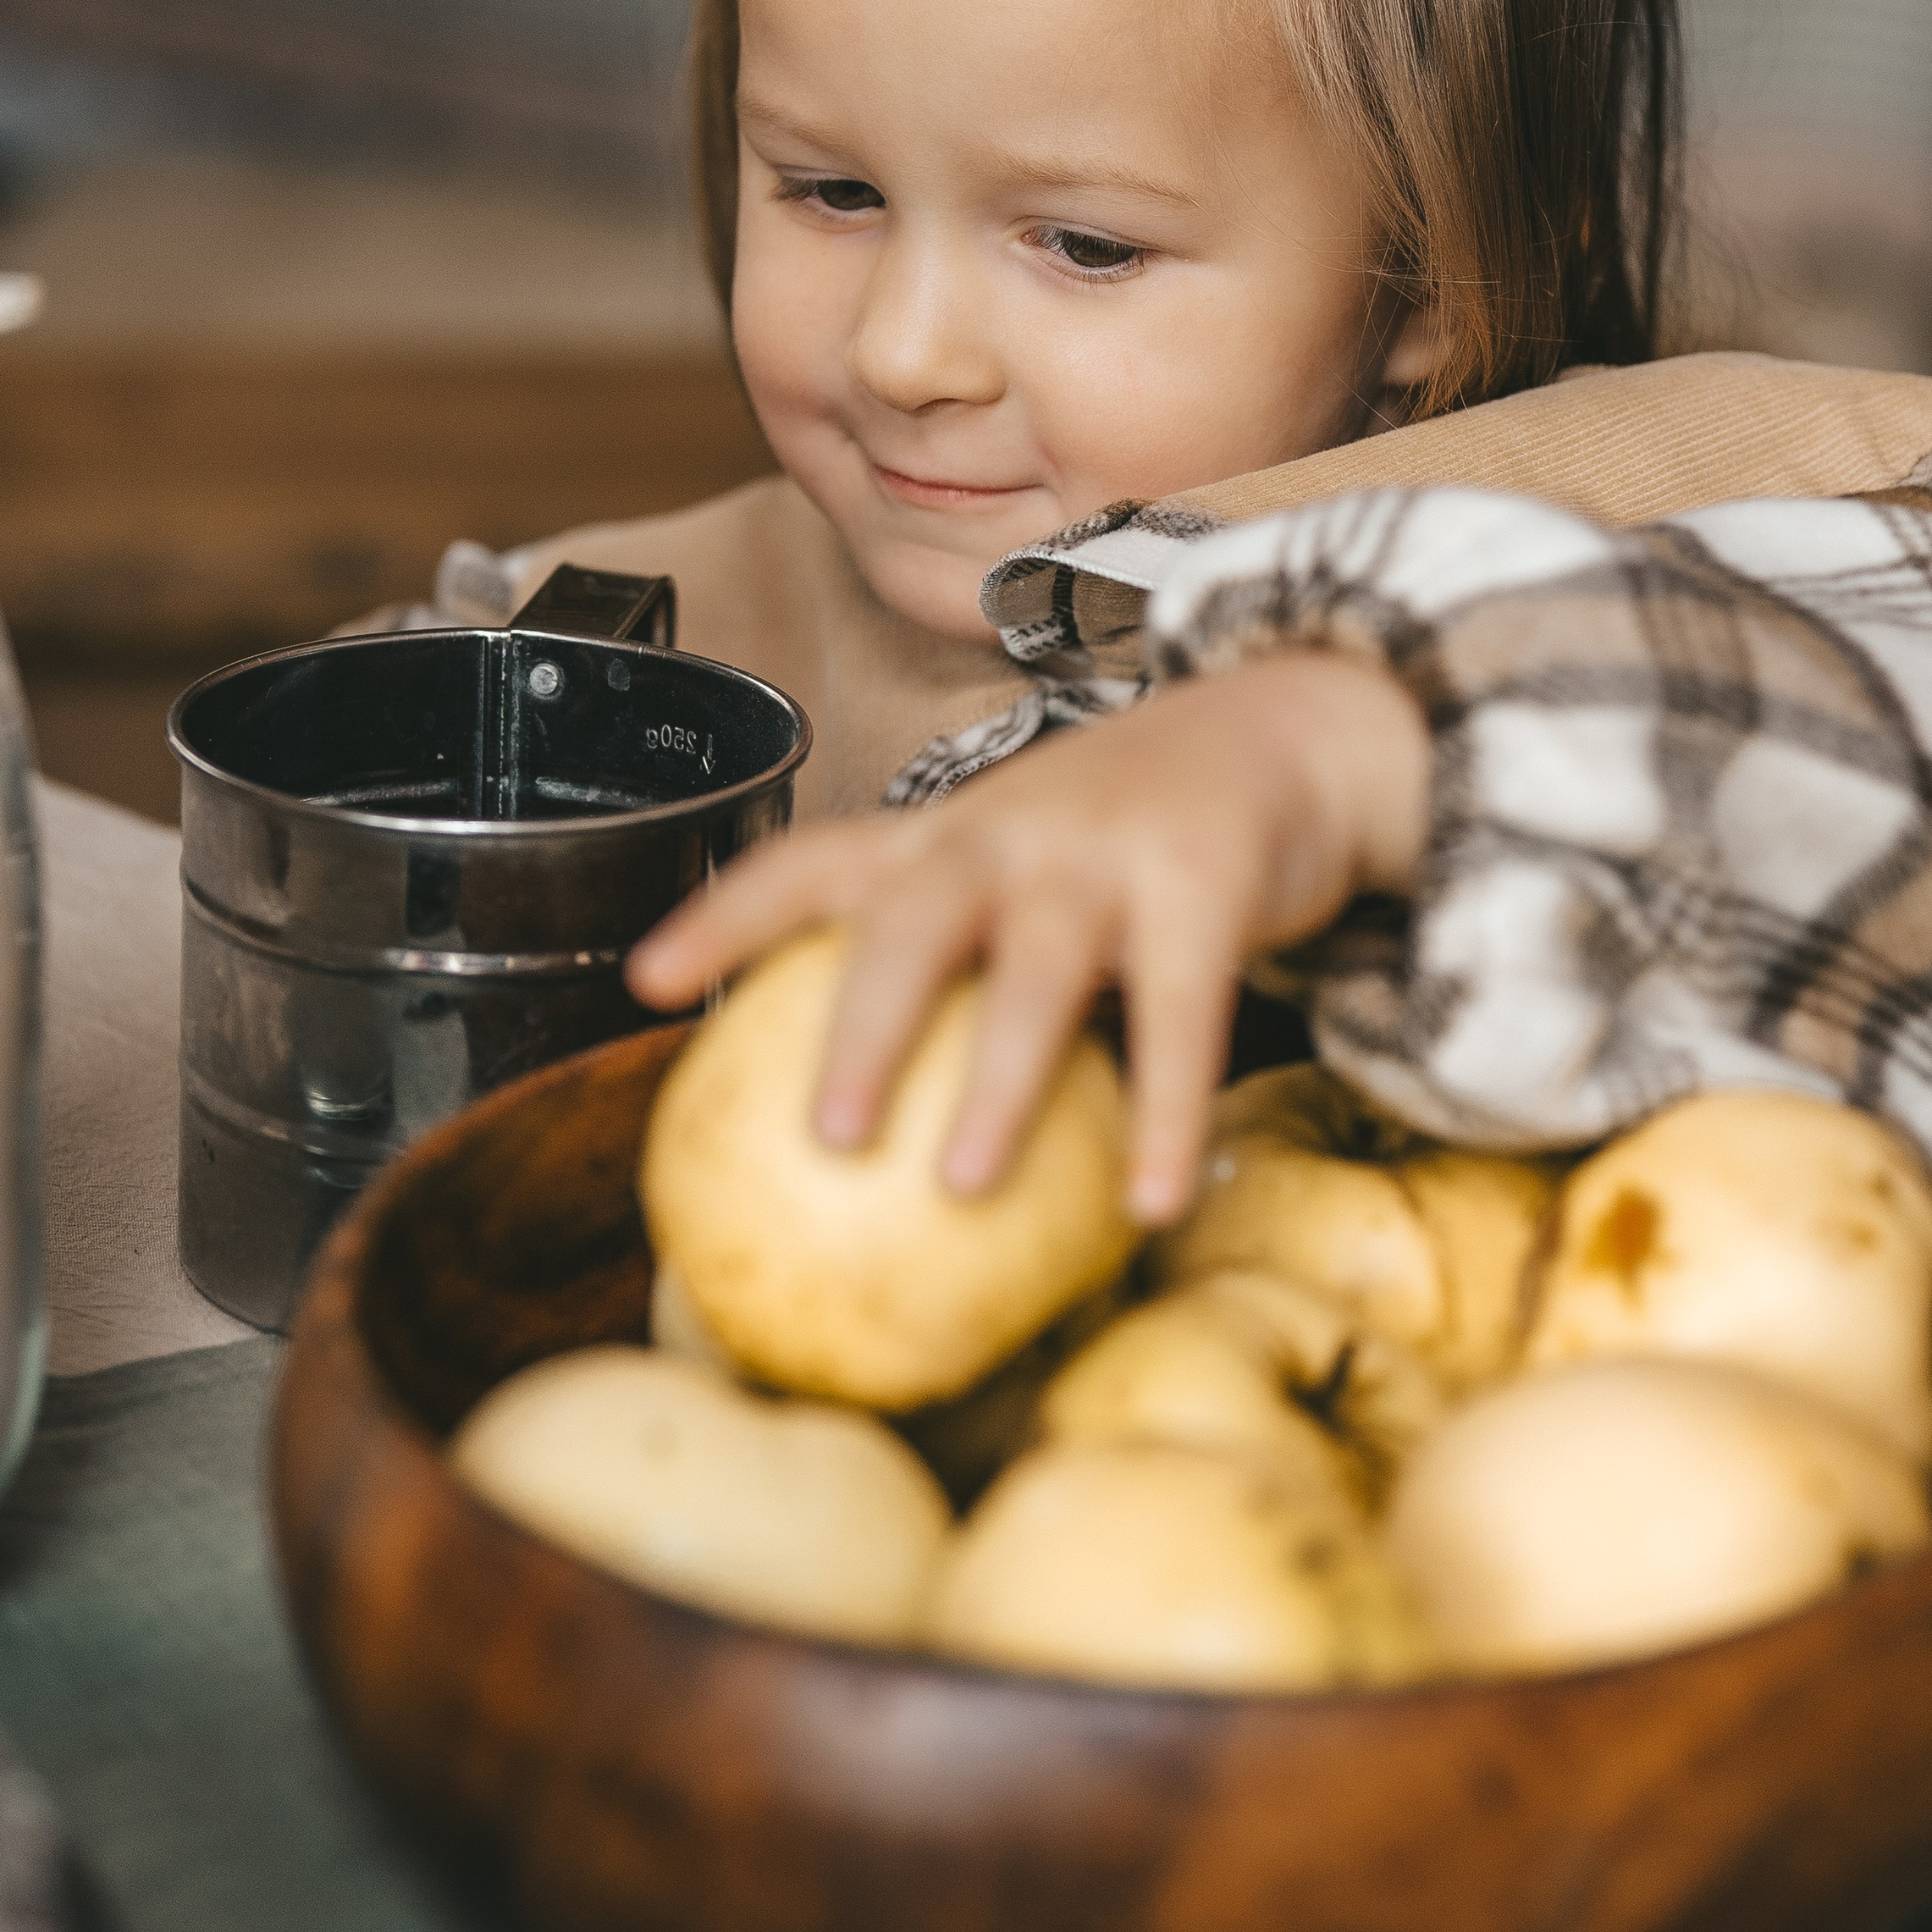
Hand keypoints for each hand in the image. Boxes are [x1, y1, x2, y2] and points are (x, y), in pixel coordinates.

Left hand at [627, 649, 1430, 1228]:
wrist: (1284, 730)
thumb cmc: (1125, 829)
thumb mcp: (1019, 862)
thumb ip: (951, 954)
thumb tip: (849, 1118)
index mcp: (946, 834)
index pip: (812, 862)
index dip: (725, 917)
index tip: (646, 982)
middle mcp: (1009, 833)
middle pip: (914, 919)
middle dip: (863, 1022)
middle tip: (827, 1133)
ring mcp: (1105, 855)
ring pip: (1039, 971)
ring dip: (1000, 1081)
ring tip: (964, 1185)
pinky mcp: (1205, 886)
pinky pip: (1184, 1015)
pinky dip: (1165, 1114)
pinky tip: (1151, 1200)